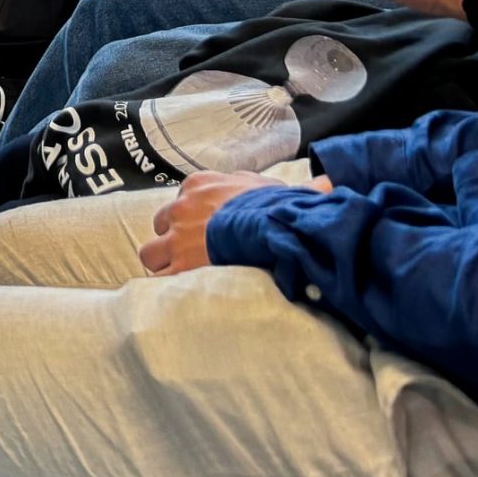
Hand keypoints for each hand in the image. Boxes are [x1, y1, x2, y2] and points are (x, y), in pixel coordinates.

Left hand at [140, 169, 327, 274]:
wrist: (273, 229)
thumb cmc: (278, 209)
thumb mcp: (281, 191)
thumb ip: (291, 188)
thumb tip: (326, 184)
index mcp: (200, 185)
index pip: (182, 199)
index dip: (192, 218)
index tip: (207, 230)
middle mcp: (181, 208)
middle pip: (162, 224)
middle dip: (173, 240)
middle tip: (193, 254)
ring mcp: (177, 238)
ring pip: (151, 253)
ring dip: (165, 263)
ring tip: (187, 276)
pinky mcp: (180, 266)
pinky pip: (160, 278)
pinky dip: (168, 287)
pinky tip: (184, 292)